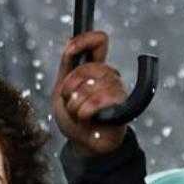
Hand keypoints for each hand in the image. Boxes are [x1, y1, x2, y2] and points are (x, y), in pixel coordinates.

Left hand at [52, 30, 128, 156]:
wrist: (82, 144)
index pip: (98, 42)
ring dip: (75, 104)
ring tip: (78, 114)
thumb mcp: (62, 90)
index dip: (85, 40)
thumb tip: (70, 42)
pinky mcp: (122, 106)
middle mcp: (110, 76)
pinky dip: (85, 111)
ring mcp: (117, 90)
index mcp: (95, 69)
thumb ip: (67, 67)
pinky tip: (85, 119)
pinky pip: (100, 99)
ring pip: (92, 85)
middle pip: (90, 66)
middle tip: (69, 100)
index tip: (70, 48)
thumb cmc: (73, 118)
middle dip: (71, 85)